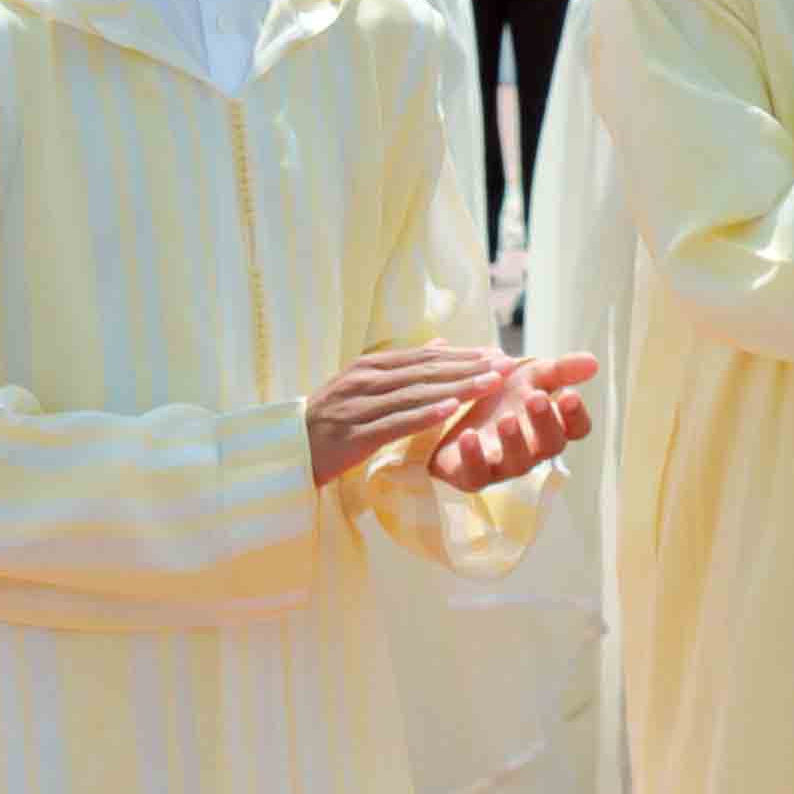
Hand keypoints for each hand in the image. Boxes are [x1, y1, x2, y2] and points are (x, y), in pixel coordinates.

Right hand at [309, 342, 497, 485]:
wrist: (285, 451)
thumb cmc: (331, 419)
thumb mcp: (364, 385)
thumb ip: (403, 366)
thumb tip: (441, 343)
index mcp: (371, 367)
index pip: (426, 357)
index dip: (465, 355)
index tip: (499, 354)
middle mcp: (365, 381)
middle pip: (427, 371)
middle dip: (471, 367)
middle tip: (508, 364)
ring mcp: (359, 406)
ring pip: (417, 394)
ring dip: (457, 387)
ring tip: (491, 383)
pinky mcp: (354, 435)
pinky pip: (395, 423)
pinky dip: (424, 414)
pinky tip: (451, 410)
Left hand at [426, 352, 597, 490]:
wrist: (454, 411)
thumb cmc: (501, 396)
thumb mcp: (529, 376)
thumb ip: (560, 370)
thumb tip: (593, 362)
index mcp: (551, 427)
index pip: (577, 428)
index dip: (575, 415)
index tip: (569, 394)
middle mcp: (533, 450)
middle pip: (551, 445)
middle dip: (545, 422)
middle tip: (536, 398)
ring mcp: (504, 466)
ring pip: (518, 463)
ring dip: (514, 441)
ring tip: (506, 418)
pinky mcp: (472, 476)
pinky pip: (476, 475)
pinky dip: (473, 456)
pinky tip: (469, 435)